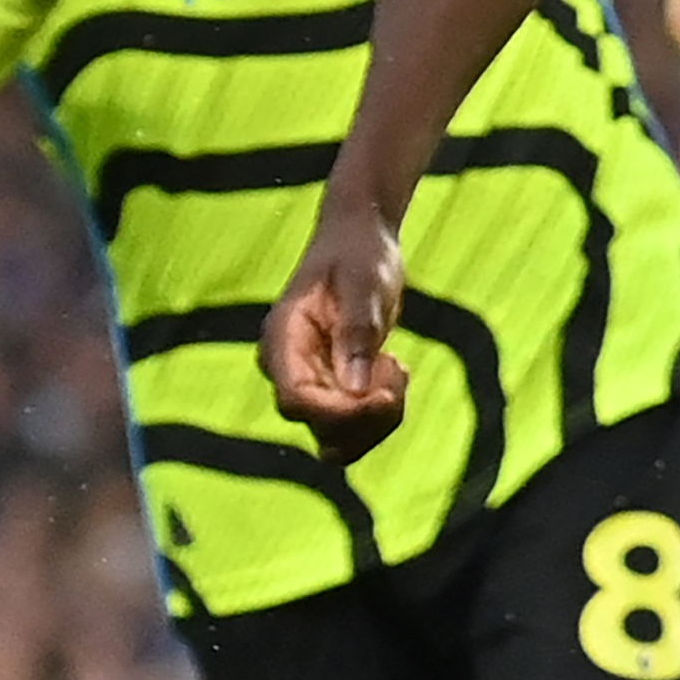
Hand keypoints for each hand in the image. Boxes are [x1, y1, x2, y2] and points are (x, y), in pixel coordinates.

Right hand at [259, 200, 409, 464]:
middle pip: (320, 427)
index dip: (340, 410)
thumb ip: (357, 331)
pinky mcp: (334, 391)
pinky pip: (356, 427)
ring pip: (338, 439)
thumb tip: (354, 389)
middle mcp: (289, 371)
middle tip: (396, 367)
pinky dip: (382, 412)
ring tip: (395, 366)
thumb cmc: (359, 253)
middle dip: (367, 413)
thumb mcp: (363, 282)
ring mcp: (311, 384)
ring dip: (377, 419)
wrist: (361, 240)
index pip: (296, 400)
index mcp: (283, 341)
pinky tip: (393, 369)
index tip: (383, 395)